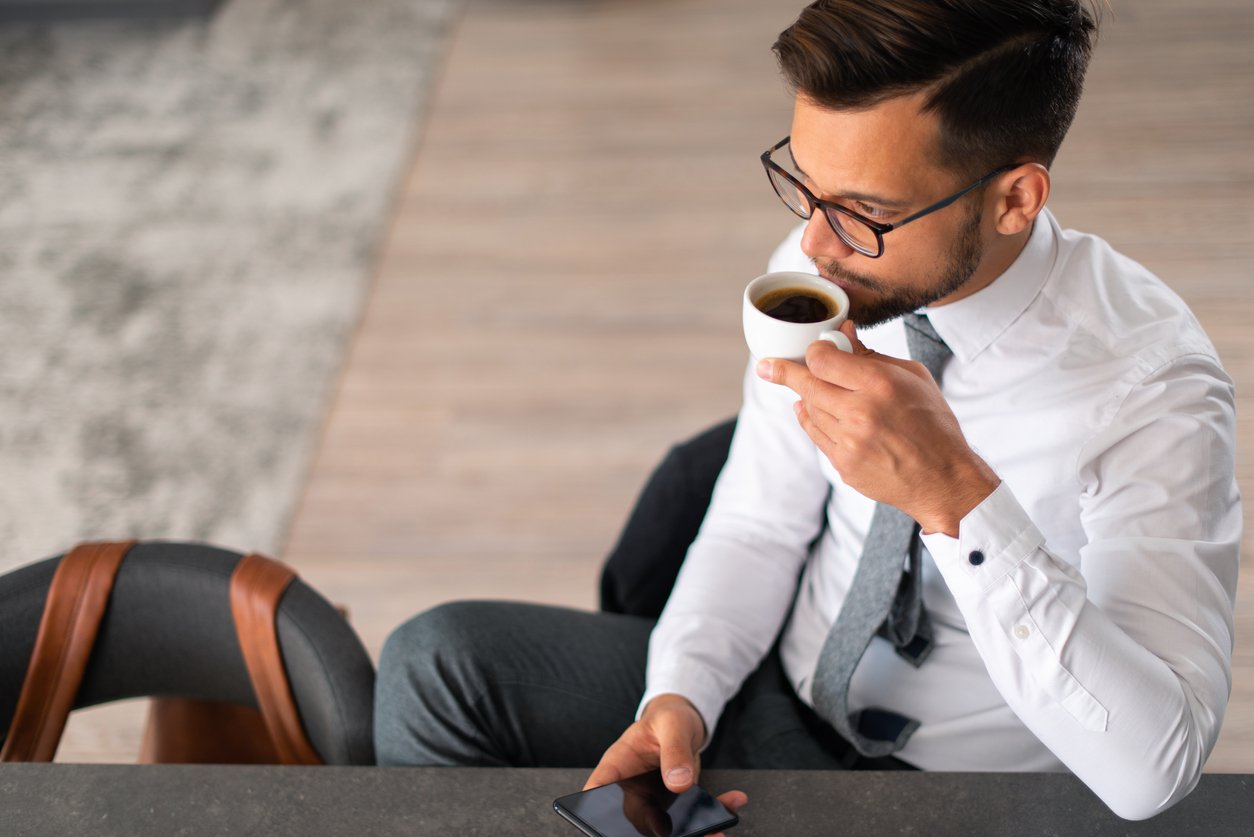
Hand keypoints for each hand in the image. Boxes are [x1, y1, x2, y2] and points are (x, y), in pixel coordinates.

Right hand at [585, 694, 747, 834]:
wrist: (684, 722)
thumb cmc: (668, 717)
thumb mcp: (672, 724)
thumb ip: (674, 751)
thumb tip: (678, 783)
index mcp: (618, 765)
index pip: (598, 788)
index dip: (596, 809)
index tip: (609, 825)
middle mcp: (631, 789)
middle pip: (634, 819)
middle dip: (658, 831)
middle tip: (685, 832)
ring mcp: (653, 800)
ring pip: (665, 827)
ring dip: (692, 830)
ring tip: (715, 829)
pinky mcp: (676, 805)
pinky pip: (692, 815)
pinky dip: (714, 813)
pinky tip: (732, 802)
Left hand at [757, 320, 999, 535]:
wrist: (943, 479)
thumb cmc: (933, 424)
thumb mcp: (913, 378)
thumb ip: (872, 356)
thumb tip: (843, 334)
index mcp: (880, 385)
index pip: (823, 359)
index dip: (814, 351)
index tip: (813, 350)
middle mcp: (861, 413)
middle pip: (807, 384)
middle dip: (784, 371)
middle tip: (767, 365)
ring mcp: (849, 442)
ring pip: (808, 410)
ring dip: (805, 396)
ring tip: (806, 388)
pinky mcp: (843, 465)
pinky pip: (815, 435)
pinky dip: (809, 420)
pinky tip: (810, 410)